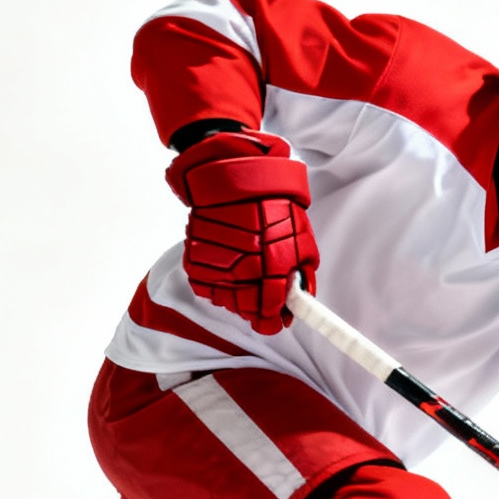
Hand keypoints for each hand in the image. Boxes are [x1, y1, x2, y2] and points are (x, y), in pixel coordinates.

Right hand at [165, 130, 317, 335]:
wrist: (233, 179)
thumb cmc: (271, 205)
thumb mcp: (300, 237)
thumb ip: (301, 272)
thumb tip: (301, 298)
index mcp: (271, 268)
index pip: (268, 314)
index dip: (273, 320)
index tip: (277, 320)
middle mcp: (241, 272)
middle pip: (246, 311)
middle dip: (256, 308)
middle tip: (262, 298)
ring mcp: (216, 267)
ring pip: (226, 300)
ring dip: (236, 294)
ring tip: (244, 272)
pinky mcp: (196, 261)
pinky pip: (207, 286)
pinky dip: (217, 281)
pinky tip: (227, 265)